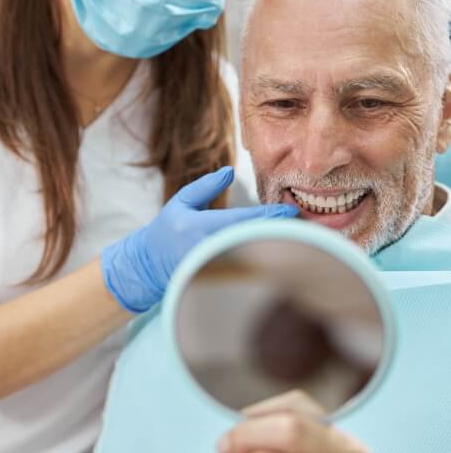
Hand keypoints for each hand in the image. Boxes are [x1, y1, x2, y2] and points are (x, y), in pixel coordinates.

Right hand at [101, 167, 298, 312]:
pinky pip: (245, 269)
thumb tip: (231, 171)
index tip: (291, 211)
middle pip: (254, 241)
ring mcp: (213, 268)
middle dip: (280, 233)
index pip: (243, 221)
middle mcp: (208, 249)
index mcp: (199, 227)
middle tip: (305, 226)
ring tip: (299, 239)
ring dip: (275, 248)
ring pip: (252, 257)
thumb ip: (206, 186)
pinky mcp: (217, 281)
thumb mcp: (181, 202)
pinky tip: (280, 254)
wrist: (148, 266)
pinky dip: (264, 261)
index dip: (270, 216)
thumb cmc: (166, 230)